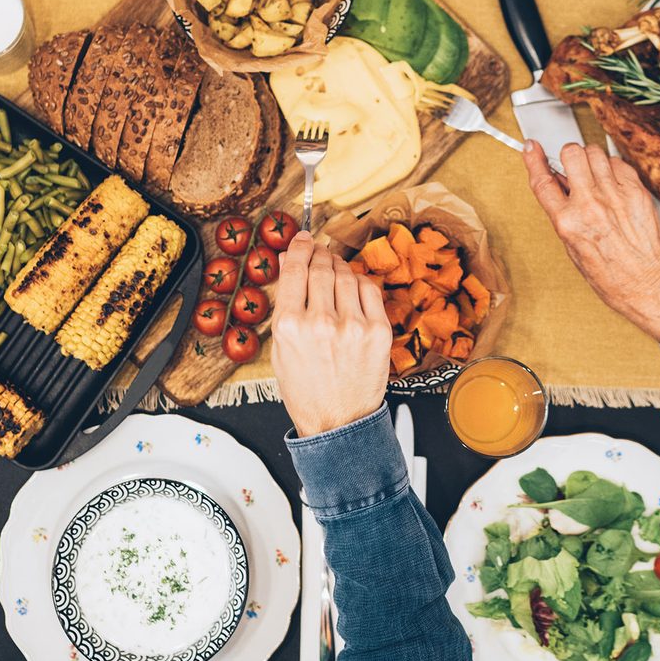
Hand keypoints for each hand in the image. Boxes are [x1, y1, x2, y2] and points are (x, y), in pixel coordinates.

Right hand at [271, 231, 391, 436]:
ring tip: (333, 270)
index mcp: (290, 326)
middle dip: (318, 253)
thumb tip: (293, 264)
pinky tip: (352, 287)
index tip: (301, 238)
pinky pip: (369, 288)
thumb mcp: (280, 348)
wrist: (338, 422)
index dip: (299, 247)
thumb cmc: (307, 390)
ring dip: (338, 265)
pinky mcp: (378, 330)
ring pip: (346, 273)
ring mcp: (353, 325)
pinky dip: (359, 282)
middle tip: (317, 251)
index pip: (294, 269)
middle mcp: (321, 322)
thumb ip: (286, 304)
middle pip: (321, 267)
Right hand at [522, 141, 659, 340]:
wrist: (646, 283)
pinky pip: (618, 162)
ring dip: (590, 159)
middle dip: (569, 156)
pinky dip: (612, 167)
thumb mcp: (572, 247)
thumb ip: (562, 213)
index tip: (532, 147)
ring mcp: (615, 195)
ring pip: (595, 152)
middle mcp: (590, 205)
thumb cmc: (610, 274)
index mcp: (568, 222)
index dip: (533, 159)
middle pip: (571, 154)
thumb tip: (558, 186)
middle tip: (572, 166)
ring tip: (594, 175)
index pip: (542, 181)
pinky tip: (612, 183)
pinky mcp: (636, 191)